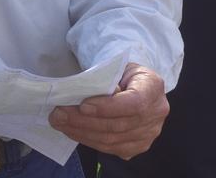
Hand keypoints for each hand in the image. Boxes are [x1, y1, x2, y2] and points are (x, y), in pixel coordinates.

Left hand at [48, 62, 167, 158]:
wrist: (134, 84)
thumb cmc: (122, 73)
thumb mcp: (116, 66)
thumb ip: (104, 79)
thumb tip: (81, 96)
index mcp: (153, 86)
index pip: (134, 103)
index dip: (108, 107)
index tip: (83, 106)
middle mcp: (157, 112)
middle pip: (118, 124)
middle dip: (84, 121)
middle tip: (59, 114)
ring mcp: (149, 133)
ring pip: (112, 140)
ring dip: (82, 132)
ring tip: (60, 122)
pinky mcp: (138, 146)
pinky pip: (110, 148)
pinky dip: (88, 140)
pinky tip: (72, 131)